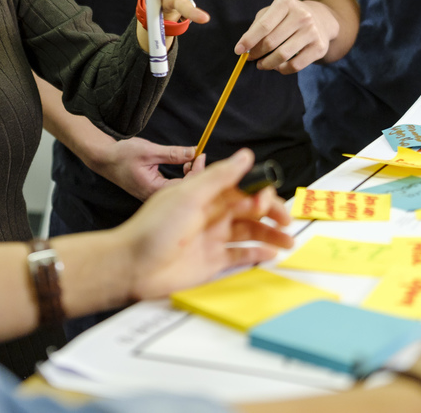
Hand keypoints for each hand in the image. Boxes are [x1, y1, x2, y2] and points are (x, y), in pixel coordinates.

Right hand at [91, 136, 198, 200]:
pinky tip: (184, 166)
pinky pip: (174, 186)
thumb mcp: (149, 151)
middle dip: (196, 173)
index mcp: (153, 190)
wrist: (105, 159)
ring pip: (180, 189)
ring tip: (192, 160)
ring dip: (189, 175)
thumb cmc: (122, 155)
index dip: (197, 171)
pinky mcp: (154, 191)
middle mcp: (154, 197)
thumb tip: (193, 152)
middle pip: (184, 190)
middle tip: (199, 156)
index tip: (201, 155)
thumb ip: (172, 153)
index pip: (183, 186)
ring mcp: (153, 196)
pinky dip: (182, 176)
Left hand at [116, 148, 292, 300]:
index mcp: (206, 194)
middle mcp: (212, 214)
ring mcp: (212, 238)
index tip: (268, 199)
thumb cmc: (153, 227)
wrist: (132, 265)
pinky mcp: (212, 262)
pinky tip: (271, 254)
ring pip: (250, 233)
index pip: (242, 187)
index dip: (260, 192)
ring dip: (270, 235)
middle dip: (270, 213)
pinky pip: (240, 255)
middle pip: (250, 210)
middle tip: (284, 221)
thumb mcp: (188, 195)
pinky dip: (257, 254)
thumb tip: (246, 155)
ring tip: (288, 242)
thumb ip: (219, 176)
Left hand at [235, 0, 333, 73]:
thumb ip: (257, 26)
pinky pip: (295, 65)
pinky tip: (277, 66)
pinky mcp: (319, 47)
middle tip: (250, 58)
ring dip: (267, 64)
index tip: (238, 50)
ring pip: (282, 55)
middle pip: (271, 42)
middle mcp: (301, 15)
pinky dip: (282, 69)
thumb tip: (244, 47)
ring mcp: (312, 31)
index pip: (263, 26)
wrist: (321, 19)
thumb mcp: (272, 12)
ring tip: (261, 64)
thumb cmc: (288, 17)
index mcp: (285, 4)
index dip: (248, 40)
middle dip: (256, 53)